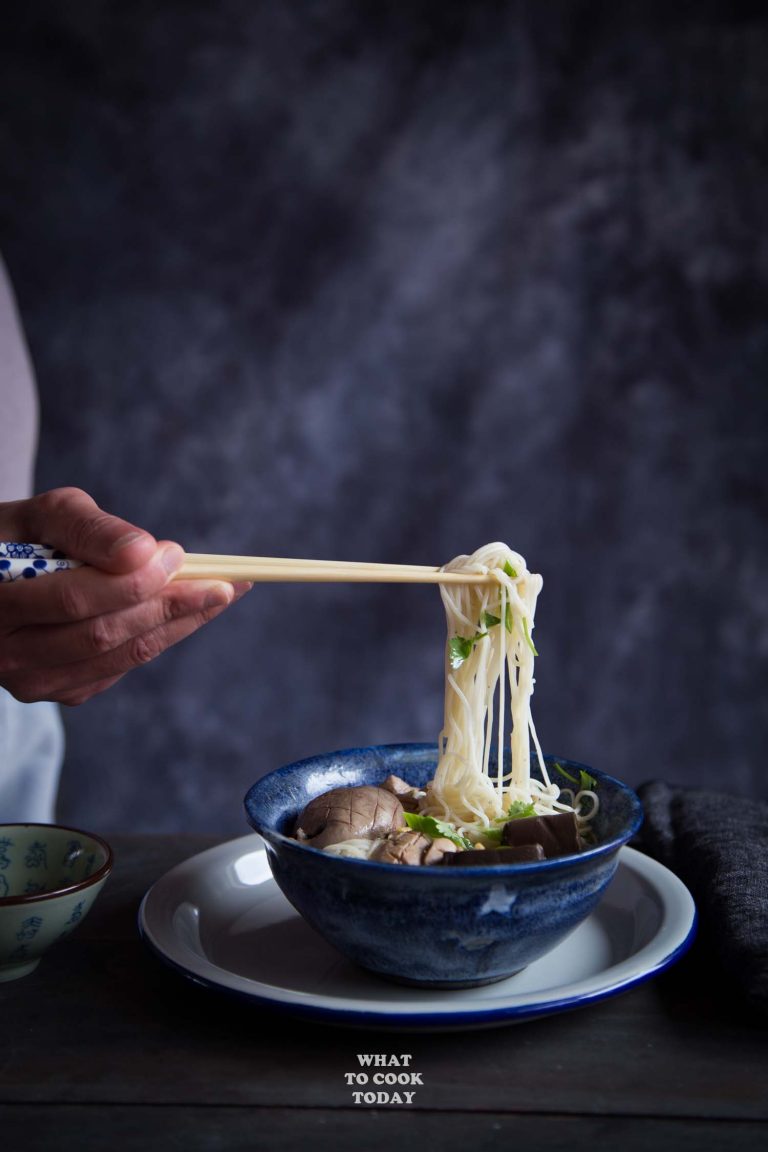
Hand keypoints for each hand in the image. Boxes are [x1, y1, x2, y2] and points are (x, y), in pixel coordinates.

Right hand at [0, 487, 249, 704]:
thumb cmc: (20, 538)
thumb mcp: (42, 516)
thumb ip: (88, 529)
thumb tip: (144, 552)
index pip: (74, 599)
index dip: (131, 580)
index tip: (177, 555)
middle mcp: (7, 654)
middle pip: (103, 634)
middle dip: (168, 605)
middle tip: (222, 581)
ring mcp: (32, 681)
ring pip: (119, 657)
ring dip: (176, 625)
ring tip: (219, 595)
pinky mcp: (59, 692)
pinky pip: (118, 668)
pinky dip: (156, 639)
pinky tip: (184, 615)